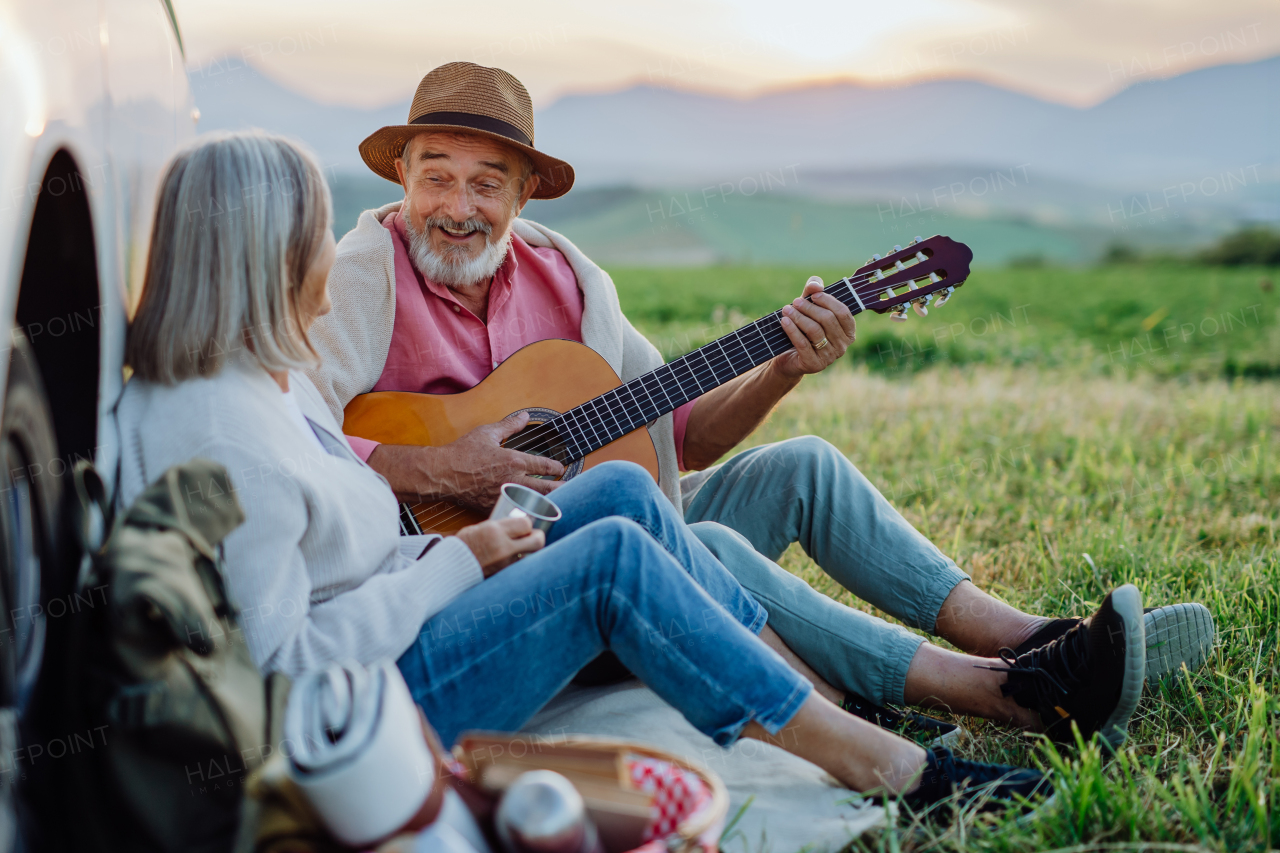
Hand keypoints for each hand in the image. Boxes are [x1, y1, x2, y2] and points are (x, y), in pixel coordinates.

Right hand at [367, 411, 563, 509]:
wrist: (442, 474)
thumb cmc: (462, 453)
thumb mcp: (487, 433)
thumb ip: (509, 425)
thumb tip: (525, 416)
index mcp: (514, 461)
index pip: (544, 465)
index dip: (556, 467)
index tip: (560, 468)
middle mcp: (514, 479)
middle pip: (547, 488)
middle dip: (562, 488)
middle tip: (571, 489)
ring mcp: (506, 495)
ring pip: (535, 502)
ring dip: (549, 502)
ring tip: (559, 503)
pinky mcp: (496, 506)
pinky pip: (517, 511)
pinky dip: (528, 513)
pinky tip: (534, 514)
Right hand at [453, 516, 544, 575]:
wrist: (450, 567)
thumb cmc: (462, 545)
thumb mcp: (479, 528)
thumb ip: (498, 527)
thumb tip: (515, 525)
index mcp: (494, 531)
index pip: (526, 524)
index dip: (529, 524)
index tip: (526, 525)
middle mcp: (502, 547)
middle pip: (537, 541)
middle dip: (539, 537)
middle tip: (536, 536)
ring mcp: (505, 562)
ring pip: (532, 555)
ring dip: (532, 551)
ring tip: (528, 547)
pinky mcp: (504, 574)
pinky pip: (520, 566)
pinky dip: (521, 562)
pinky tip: (518, 558)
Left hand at [773, 276, 855, 379]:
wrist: (790, 357)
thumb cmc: (804, 330)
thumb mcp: (810, 309)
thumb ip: (814, 293)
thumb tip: (816, 284)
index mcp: (848, 332)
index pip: (843, 313)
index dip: (828, 301)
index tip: (813, 295)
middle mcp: (842, 346)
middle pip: (828, 320)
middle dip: (810, 308)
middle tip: (795, 301)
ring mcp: (830, 357)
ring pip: (815, 331)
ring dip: (799, 318)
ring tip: (787, 309)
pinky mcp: (814, 365)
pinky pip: (803, 344)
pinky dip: (792, 330)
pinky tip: (784, 321)